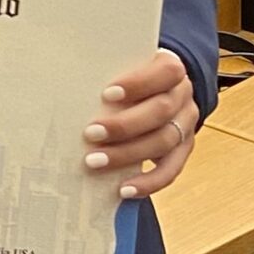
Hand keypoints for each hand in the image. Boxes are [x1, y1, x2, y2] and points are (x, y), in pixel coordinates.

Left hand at [84, 50, 198, 199]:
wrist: (157, 88)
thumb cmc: (131, 75)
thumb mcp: (123, 65)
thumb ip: (107, 71)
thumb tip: (67, 84)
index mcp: (171, 67)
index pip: (165, 72)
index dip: (138, 84)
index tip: (106, 94)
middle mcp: (183, 95)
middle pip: (161, 111)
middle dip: (124, 125)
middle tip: (90, 133)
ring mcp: (185, 124)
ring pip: (164, 141)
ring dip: (127, 154)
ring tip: (96, 162)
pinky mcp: (183, 149)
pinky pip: (171, 170)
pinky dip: (148, 182)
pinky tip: (123, 189)